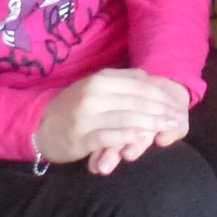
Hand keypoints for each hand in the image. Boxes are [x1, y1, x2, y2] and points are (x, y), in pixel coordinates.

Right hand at [36, 69, 190, 172]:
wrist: (38, 125)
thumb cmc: (73, 105)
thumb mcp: (96, 86)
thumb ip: (122, 81)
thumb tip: (151, 79)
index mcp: (100, 79)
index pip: (140, 85)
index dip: (162, 95)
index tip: (178, 104)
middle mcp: (94, 94)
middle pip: (137, 101)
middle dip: (162, 110)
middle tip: (178, 118)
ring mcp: (87, 116)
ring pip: (127, 117)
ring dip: (152, 123)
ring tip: (169, 127)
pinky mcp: (81, 137)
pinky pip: (109, 136)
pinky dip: (127, 136)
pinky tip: (142, 137)